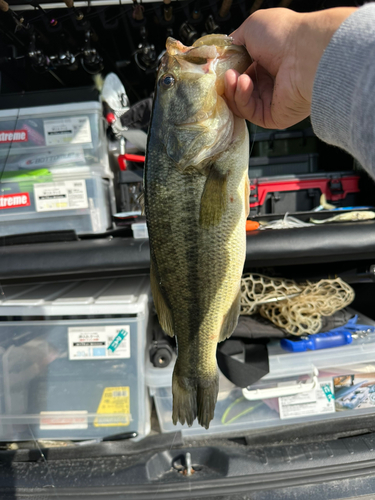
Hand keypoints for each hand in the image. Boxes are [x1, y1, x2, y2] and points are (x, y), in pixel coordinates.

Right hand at [224, 7, 356, 128]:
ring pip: (241, 103)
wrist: (305, 53)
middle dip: (228, 82)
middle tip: (224, 73)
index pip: (241, 71)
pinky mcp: (274, 117)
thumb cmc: (284, 35)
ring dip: (233, 90)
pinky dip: (243, 99)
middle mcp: (272, 82)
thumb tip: (225, 51)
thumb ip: (236, 40)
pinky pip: (250, 113)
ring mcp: (273, 101)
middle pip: (239, 90)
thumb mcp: (252, 27)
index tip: (215, 67)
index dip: (227, 70)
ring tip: (234, 77)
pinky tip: (244, 84)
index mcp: (268, 61)